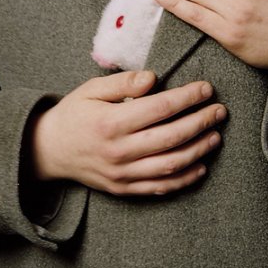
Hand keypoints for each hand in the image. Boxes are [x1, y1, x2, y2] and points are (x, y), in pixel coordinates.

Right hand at [29, 69, 226, 196]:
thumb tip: (153, 78)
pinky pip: (159, 187)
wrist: (47, 150)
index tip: (206, 88)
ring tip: (215, 135)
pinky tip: (200, 165)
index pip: (159, 108)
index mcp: (111, 122)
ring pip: (170, 165)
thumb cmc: (73, 114)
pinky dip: (184, 179)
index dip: (187, 98)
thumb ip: (123, 82)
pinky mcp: (123, 188)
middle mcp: (119, 151)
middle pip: (171, 137)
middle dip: (200, 122)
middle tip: (220, 110)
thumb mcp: (92, 89)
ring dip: (198, 150)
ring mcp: (122, 173)